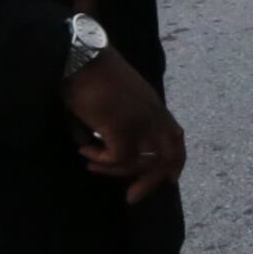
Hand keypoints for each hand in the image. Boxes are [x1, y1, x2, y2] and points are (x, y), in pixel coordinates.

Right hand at [63, 50, 186, 203]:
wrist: (76, 56)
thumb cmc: (89, 72)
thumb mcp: (116, 95)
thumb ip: (124, 115)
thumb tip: (112, 142)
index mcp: (153, 105)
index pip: (176, 136)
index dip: (176, 160)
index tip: (171, 180)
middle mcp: (153, 114)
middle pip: (168, 156)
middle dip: (152, 181)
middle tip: (132, 197)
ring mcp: (140, 121)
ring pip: (141, 162)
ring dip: (114, 170)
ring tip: (92, 164)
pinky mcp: (122, 127)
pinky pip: (118, 158)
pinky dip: (100, 159)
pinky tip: (84, 148)